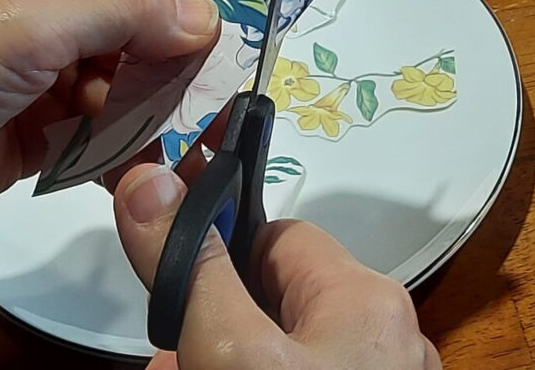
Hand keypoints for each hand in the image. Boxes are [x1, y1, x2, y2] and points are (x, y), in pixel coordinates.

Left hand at [0, 0, 218, 263]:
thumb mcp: (31, 19)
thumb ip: (126, 10)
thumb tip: (210, 16)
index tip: (236, 38)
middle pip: (143, 23)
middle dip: (173, 63)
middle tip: (208, 103)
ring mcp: (47, 65)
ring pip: (131, 81)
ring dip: (152, 112)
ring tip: (175, 142)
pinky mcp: (43, 125)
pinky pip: (105, 130)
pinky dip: (125, 150)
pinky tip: (143, 171)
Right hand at [113, 164, 442, 369]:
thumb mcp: (234, 352)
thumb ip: (190, 269)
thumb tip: (147, 181)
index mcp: (367, 299)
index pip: (280, 238)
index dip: (219, 249)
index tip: (170, 272)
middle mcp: (387, 339)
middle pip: (275, 301)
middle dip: (211, 318)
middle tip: (163, 350)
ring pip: (285, 350)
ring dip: (224, 355)